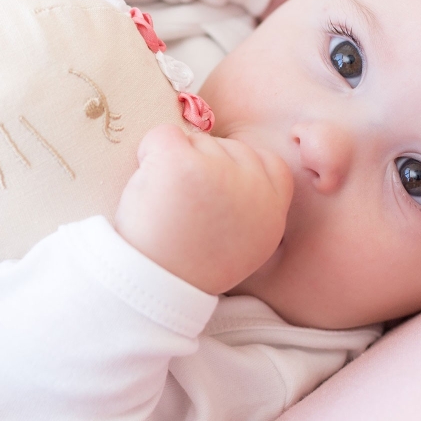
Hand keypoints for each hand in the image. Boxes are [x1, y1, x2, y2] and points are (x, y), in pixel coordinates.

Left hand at [114, 125, 292, 296]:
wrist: (153, 286)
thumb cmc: (188, 267)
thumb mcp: (243, 246)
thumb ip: (253, 209)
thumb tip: (236, 172)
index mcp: (272, 212)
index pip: (270, 164)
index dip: (235, 171)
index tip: (212, 196)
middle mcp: (254, 189)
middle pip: (226, 147)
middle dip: (202, 168)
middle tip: (184, 212)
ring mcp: (218, 172)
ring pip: (195, 141)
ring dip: (173, 166)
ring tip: (167, 208)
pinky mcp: (182, 163)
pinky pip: (163, 135)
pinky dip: (149, 153)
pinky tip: (149, 187)